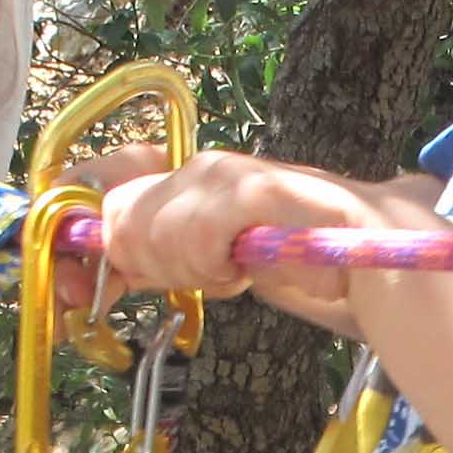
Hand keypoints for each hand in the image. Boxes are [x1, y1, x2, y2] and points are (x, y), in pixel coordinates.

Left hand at [93, 149, 362, 306]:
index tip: (93, 285)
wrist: (364, 251)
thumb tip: (105, 269)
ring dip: (192, 272)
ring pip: (154, 235)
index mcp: (182, 179)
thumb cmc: (289, 258)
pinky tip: (245, 268)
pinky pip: (198, 238)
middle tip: (206, 276)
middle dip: (150, 267)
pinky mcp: (249, 188)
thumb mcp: (207, 261)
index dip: (88, 242)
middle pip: (119, 225)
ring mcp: (223, 174)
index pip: (101, 192)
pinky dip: (216, 267)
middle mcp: (196, 167)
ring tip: (235, 270)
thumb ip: (157, 257)